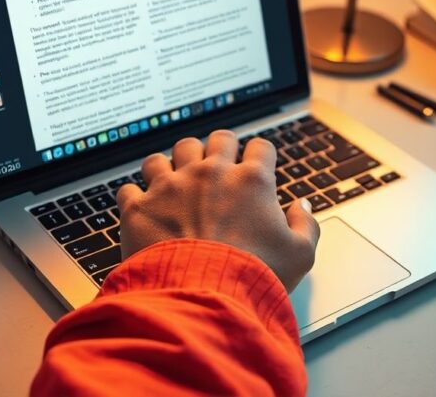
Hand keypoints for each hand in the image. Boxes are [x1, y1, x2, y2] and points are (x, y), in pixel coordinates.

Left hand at [116, 130, 320, 291]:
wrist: (203, 296)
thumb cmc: (252, 276)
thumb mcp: (299, 254)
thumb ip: (305, 225)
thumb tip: (302, 207)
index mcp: (250, 180)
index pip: (260, 147)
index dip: (261, 157)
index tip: (258, 169)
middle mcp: (209, 174)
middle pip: (215, 139)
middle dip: (219, 149)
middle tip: (219, 169)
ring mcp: (170, 186)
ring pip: (168, 154)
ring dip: (173, 165)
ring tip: (175, 182)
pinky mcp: (140, 207)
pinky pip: (130, 188)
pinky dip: (135, 197)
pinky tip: (142, 207)